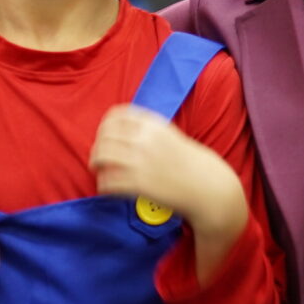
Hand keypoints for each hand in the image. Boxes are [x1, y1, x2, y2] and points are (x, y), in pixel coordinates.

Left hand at [91, 104, 248, 278]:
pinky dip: (103, 185)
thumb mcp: (169, 135)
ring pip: (101, 156)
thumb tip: (118, 127)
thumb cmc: (187, 161)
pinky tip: (108, 188)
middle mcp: (144, 140)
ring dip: (96, 164)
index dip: (105, 126)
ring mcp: (140, 161)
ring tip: (100, 171)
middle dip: (97, 147)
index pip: (116, 115)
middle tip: (98, 158)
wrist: (207, 186)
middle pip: (104, 136)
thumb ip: (147, 128)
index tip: (105, 136)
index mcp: (152, 125)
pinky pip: (107, 182)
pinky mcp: (138, 184)